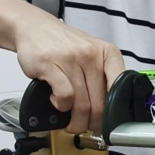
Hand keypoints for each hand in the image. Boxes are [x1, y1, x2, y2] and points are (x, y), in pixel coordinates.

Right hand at [15, 12, 124, 133]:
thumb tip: (109, 113)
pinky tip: (58, 102)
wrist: (34, 27)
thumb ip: (103, 80)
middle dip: (92, 123)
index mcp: (108, 54)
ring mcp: (71, 58)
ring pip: (82, 104)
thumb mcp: (93, 57)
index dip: (113, 114)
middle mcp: (92, 54)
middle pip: (100, 103)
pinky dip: (61, 107)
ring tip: (71, 122)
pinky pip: (64, 97)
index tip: (107, 124)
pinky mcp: (50, 64)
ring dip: (76, 121)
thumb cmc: (64, 47)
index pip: (120, 90)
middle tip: (86, 127)